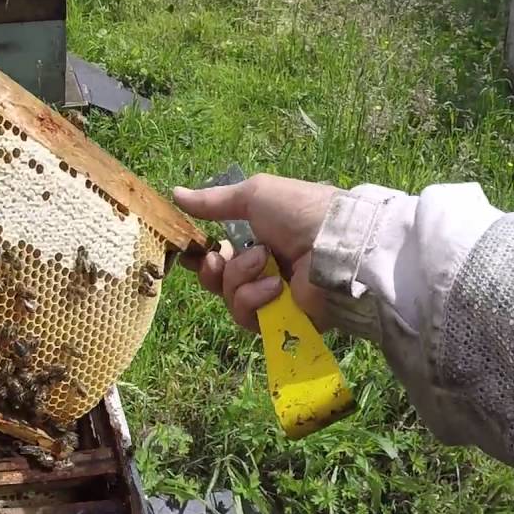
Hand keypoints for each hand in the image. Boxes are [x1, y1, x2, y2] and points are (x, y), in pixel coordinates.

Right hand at [172, 174, 338, 332]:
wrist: (339, 246)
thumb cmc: (299, 213)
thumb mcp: (254, 195)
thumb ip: (214, 201)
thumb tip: (175, 193)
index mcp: (259, 240)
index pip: (218, 255)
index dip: (202, 256)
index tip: (192, 252)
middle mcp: (265, 269)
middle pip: (217, 280)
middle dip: (213, 270)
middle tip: (220, 260)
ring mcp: (274, 297)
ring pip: (229, 298)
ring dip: (240, 279)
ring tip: (264, 265)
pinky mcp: (284, 320)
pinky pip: (249, 317)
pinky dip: (255, 300)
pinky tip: (275, 287)